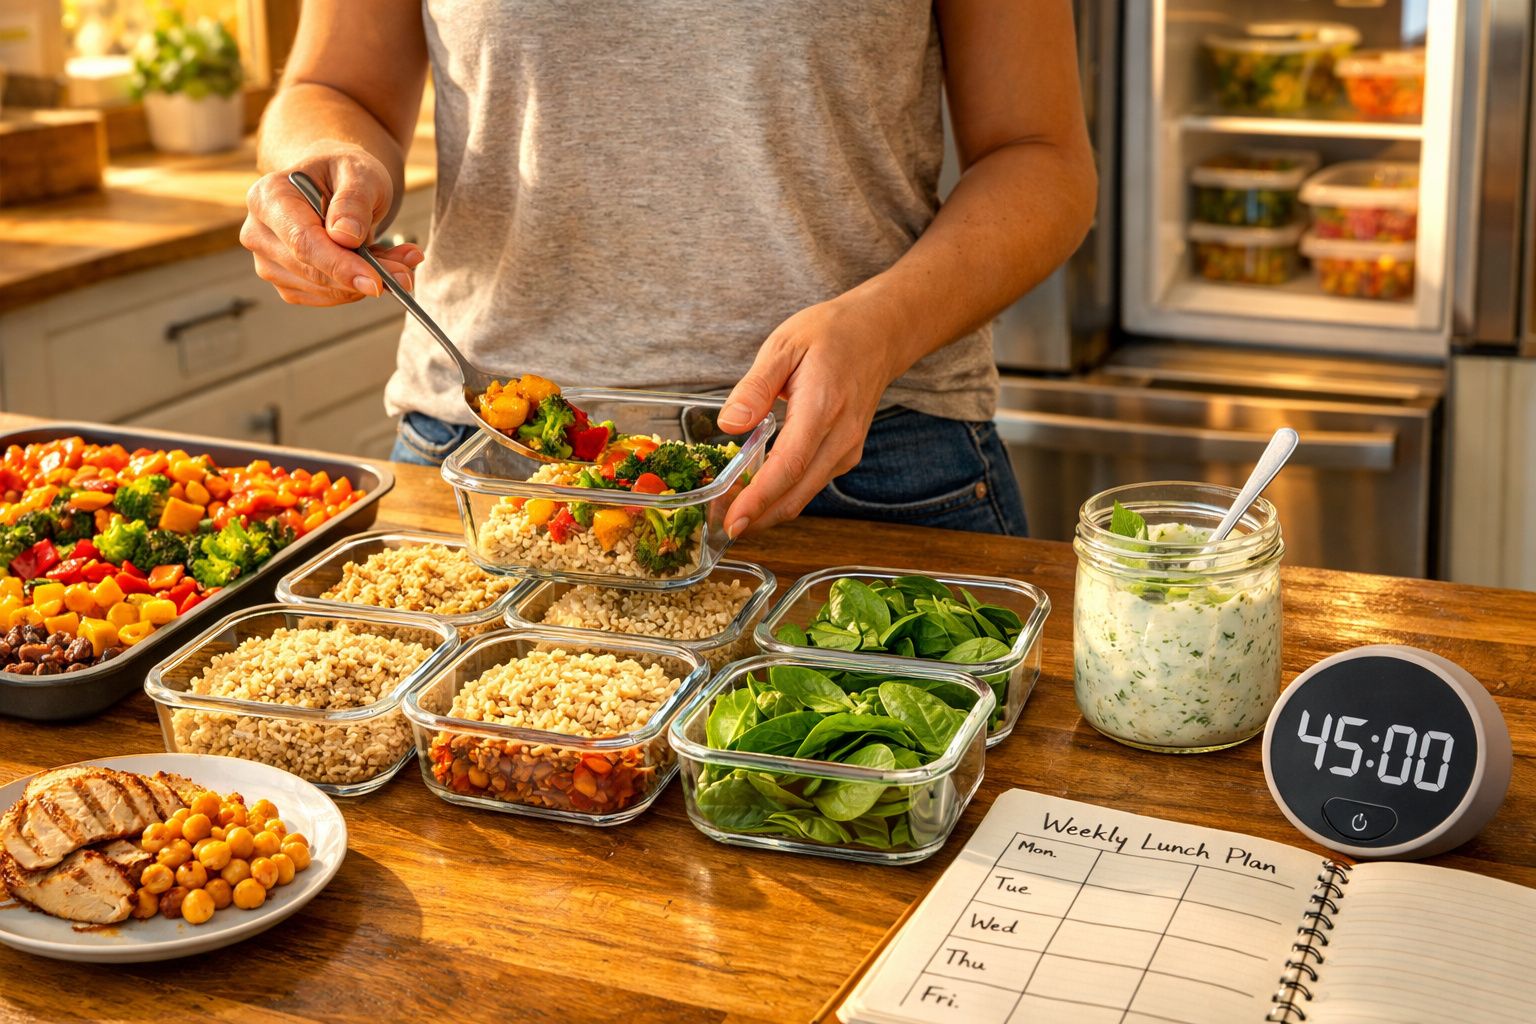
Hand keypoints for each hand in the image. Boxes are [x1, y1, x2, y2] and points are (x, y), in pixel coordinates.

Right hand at [240, 144, 422, 305]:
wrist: (334, 184)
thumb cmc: (344, 173)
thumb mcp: (359, 172)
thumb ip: (353, 200)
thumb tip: (346, 236)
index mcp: (269, 196)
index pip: (302, 242)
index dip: (340, 266)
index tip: (376, 282)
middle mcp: (259, 232)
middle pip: (312, 271)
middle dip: (363, 276)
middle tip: (407, 271)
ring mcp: (269, 262)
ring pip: (323, 290)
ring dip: (366, 282)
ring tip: (398, 260)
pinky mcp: (288, 283)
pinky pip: (328, 297)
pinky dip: (357, 287)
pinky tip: (376, 267)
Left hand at [717, 296, 903, 535]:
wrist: (880, 333)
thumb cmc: (831, 334)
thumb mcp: (784, 345)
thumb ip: (755, 387)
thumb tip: (729, 424)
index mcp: (822, 409)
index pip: (787, 467)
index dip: (758, 500)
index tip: (732, 521)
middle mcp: (840, 438)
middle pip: (796, 494)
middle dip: (757, 517)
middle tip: (719, 526)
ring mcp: (847, 450)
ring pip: (804, 495)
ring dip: (768, 509)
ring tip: (730, 510)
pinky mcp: (845, 454)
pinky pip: (810, 484)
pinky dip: (783, 495)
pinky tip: (756, 491)